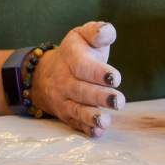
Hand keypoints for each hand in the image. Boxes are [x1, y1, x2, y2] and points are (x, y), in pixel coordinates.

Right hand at [30, 22, 124, 136]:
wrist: (47, 73)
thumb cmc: (77, 53)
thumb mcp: (83, 36)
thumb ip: (98, 32)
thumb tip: (107, 31)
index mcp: (70, 57)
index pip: (81, 66)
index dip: (98, 72)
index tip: (115, 77)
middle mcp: (63, 79)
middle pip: (80, 90)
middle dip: (99, 97)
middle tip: (118, 101)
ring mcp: (63, 99)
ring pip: (75, 110)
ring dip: (90, 116)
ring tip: (105, 120)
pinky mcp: (66, 115)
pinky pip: (75, 124)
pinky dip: (85, 129)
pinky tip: (97, 132)